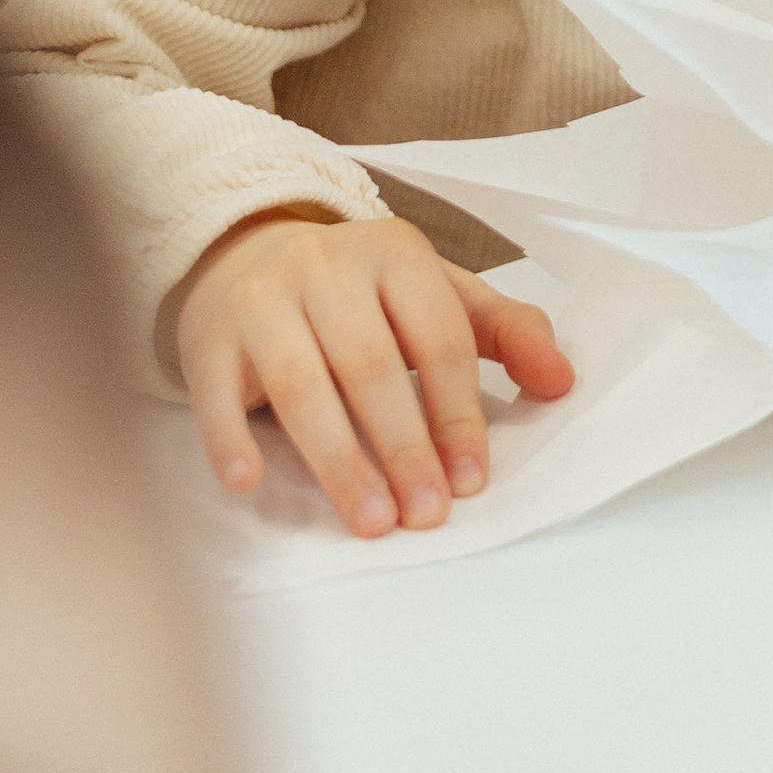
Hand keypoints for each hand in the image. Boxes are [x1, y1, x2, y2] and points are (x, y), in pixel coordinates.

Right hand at [169, 209, 574, 535]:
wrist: (246, 251)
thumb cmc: (357, 291)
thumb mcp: (435, 293)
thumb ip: (503, 331)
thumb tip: (563, 381)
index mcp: (395, 254)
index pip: (439, 337)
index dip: (459, 413)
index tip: (472, 481)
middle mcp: (328, 268)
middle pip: (372, 365)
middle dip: (405, 446)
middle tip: (427, 514)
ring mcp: (264, 301)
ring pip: (302, 384)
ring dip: (339, 459)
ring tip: (371, 521)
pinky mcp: (210, 337)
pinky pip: (217, 392)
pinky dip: (230, 440)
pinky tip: (251, 484)